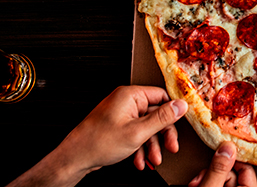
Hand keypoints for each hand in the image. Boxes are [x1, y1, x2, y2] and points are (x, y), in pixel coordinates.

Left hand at [57, 86, 187, 172]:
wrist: (75, 159)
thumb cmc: (98, 142)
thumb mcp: (138, 132)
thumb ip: (162, 118)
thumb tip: (181, 105)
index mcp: (131, 95)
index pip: (161, 96)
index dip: (172, 112)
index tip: (179, 125)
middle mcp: (126, 101)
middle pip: (155, 114)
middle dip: (162, 135)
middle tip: (170, 147)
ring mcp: (121, 114)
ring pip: (146, 126)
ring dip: (151, 145)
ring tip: (153, 159)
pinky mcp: (118, 126)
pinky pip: (136, 133)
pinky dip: (140, 146)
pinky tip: (140, 160)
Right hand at [189, 142, 256, 186]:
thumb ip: (219, 169)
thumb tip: (227, 148)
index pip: (246, 169)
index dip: (232, 159)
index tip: (220, 152)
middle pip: (230, 174)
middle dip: (212, 172)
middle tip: (201, 177)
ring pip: (220, 179)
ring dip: (205, 178)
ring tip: (196, 184)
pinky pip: (215, 184)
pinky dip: (204, 183)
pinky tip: (196, 186)